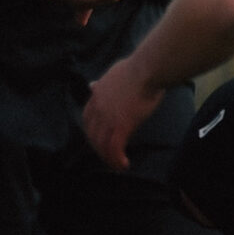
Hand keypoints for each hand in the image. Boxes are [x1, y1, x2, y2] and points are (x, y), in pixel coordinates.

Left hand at [81, 55, 163, 171]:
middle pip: (93, 135)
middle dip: (99, 148)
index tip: (98, 139)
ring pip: (103, 144)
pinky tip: (123, 165)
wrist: (146, 69)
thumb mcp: (112, 73)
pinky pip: (115, 147)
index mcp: (96, 96)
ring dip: (108, 158)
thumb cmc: (137, 68)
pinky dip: (117, 159)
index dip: (91, 132)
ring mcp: (109, 118)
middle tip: (107, 157)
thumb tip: (91, 84)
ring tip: (116, 166)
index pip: (87, 119)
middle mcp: (98, 108)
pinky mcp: (122, 125)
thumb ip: (101, 83)